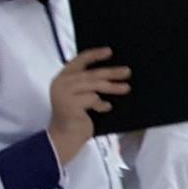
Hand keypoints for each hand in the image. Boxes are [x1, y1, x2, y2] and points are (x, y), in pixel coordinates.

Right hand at [47, 48, 130, 163]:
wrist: (64, 137)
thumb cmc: (76, 115)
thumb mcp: (80, 94)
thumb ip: (89, 82)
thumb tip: (115, 71)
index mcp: (63, 77)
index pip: (79, 60)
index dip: (95, 54)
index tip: (110, 51)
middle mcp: (61, 83)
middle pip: (91, 74)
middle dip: (111, 72)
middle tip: (127, 71)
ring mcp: (63, 94)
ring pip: (94, 85)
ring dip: (112, 87)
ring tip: (126, 88)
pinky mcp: (69, 105)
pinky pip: (92, 99)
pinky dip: (101, 103)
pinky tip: (106, 107)